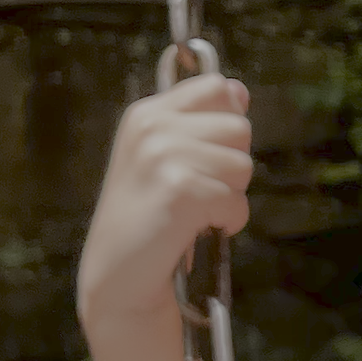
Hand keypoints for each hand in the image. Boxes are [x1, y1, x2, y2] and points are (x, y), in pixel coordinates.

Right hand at [78, 74, 252, 335]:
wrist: (118, 274)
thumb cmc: (148, 218)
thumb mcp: (165, 157)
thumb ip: (201, 123)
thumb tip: (241, 91)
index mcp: (147, 112)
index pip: (218, 86)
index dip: (227, 121)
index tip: (207, 153)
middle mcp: (152, 125)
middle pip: (239, 127)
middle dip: (231, 166)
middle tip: (197, 191)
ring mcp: (163, 154)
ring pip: (243, 165)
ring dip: (230, 196)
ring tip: (195, 212)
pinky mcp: (180, 188)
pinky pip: (236, 200)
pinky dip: (227, 222)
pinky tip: (196, 231)